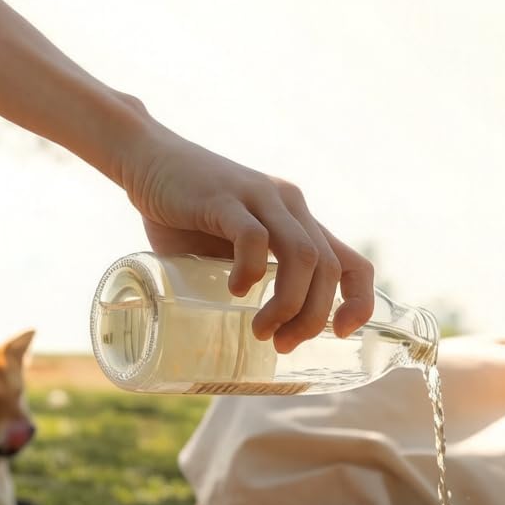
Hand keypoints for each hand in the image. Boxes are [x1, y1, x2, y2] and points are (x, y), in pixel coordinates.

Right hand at [116, 109, 374, 352]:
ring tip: (262, 330)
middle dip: (313, 316)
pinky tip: (236, 290)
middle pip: (327, 268)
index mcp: (300, 222)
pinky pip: (254, 237)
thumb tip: (257, 336)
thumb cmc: (187, 215)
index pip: (353, 263)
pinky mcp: (225, 198)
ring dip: (289, 302)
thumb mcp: (231, 249)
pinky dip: (251, 270)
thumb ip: (251, 276)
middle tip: (283, 344)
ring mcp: (260, 198)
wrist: (145, 160)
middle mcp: (290, 206)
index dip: (359, 300)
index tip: (341, 334)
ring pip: (302, 256)